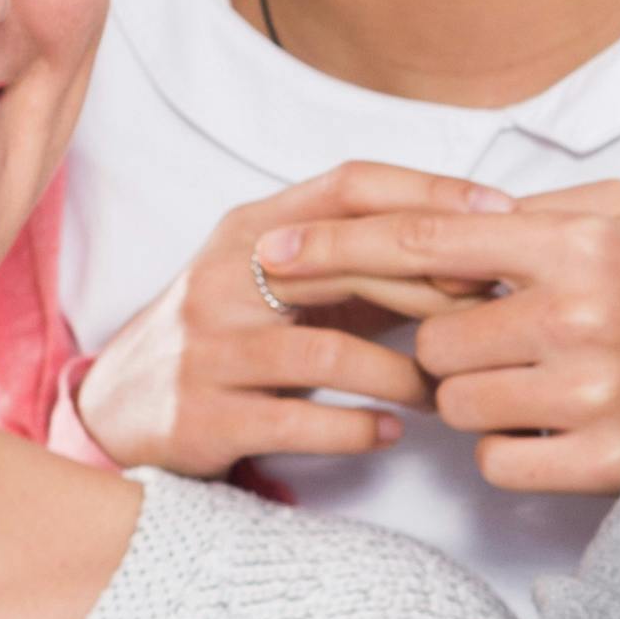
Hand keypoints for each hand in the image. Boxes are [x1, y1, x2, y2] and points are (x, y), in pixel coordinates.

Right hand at [73, 162, 495, 476]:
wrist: (119, 410)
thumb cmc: (229, 343)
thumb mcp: (282, 288)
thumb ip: (361, 269)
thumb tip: (475, 254)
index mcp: (249, 231)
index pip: (347, 186)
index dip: (428, 193)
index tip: (500, 211)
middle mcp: (222, 279)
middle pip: (346, 261)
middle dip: (431, 287)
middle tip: (494, 312)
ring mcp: (208, 349)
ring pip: (327, 354)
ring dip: (402, 375)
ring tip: (445, 391)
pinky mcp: (202, 416)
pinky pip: (296, 420)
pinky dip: (356, 428)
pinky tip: (390, 432)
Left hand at [253, 178, 619, 495]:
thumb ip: (532, 212)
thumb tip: (438, 216)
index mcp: (581, 242)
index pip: (428, 240)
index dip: (341, 246)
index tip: (277, 252)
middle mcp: (584, 313)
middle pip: (434, 343)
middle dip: (451, 350)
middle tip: (506, 346)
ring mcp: (592, 392)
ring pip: (457, 407)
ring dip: (482, 400)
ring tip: (544, 383)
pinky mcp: (603, 461)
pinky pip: (496, 462)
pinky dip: (514, 451)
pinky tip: (559, 427)